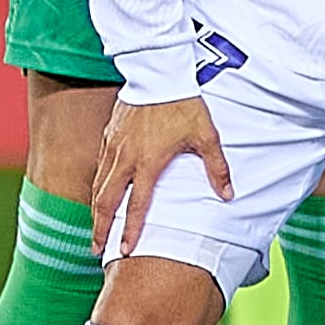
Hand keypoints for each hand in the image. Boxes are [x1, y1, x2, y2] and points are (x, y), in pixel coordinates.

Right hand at [92, 94, 231, 262]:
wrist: (159, 74)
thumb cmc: (185, 105)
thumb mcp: (206, 136)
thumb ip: (217, 168)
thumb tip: (228, 195)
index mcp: (148, 163)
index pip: (137, 206)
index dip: (130, 230)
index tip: (124, 251)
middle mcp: (125, 159)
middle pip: (105, 201)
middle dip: (100, 227)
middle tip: (96, 248)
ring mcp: (113, 147)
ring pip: (98, 184)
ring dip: (96, 209)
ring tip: (96, 226)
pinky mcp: (108, 135)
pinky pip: (99, 166)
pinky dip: (97, 184)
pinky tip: (100, 192)